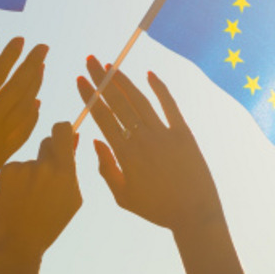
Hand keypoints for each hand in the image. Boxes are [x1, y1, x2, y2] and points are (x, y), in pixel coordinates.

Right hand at [0, 38, 47, 224]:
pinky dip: (34, 113)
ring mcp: (1, 137)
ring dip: (36, 85)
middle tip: (44, 48)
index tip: (21, 41)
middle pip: (18, 87)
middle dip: (32, 65)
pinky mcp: (4, 152)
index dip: (9, 57)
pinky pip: (26, 129)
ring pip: (26, 106)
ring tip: (42, 69)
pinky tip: (37, 104)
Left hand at [0, 122, 81, 263]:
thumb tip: (76, 137)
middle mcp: (44, 166)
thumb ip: (73, 167)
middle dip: (48, 154)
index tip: (62, 136)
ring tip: (27, 198)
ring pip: (30, 160)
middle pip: (47, 142)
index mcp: (65, 172)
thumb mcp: (71, 198)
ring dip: (30, 172)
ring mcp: (23, 168)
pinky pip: (14, 168)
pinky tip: (15, 198)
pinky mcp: (5, 172)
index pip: (62, 130)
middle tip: (43, 177)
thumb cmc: (48, 224)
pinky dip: (15, 179)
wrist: (17, 243)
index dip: (62, 131)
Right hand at [78, 57, 222, 233]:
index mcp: (125, 155)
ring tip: (111, 65)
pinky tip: (149, 75)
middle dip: (102, 80)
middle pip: (118, 103)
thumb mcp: (122, 196)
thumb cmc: (155, 208)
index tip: (79, 80)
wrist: (194, 213)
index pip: (103, 118)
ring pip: (140, 101)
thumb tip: (96, 142)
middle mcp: (143, 139)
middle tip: (90, 60)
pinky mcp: (184, 134)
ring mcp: (165, 134)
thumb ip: (106, 168)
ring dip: (124, 81)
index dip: (90, 97)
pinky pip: (170, 106)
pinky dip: (160, 89)